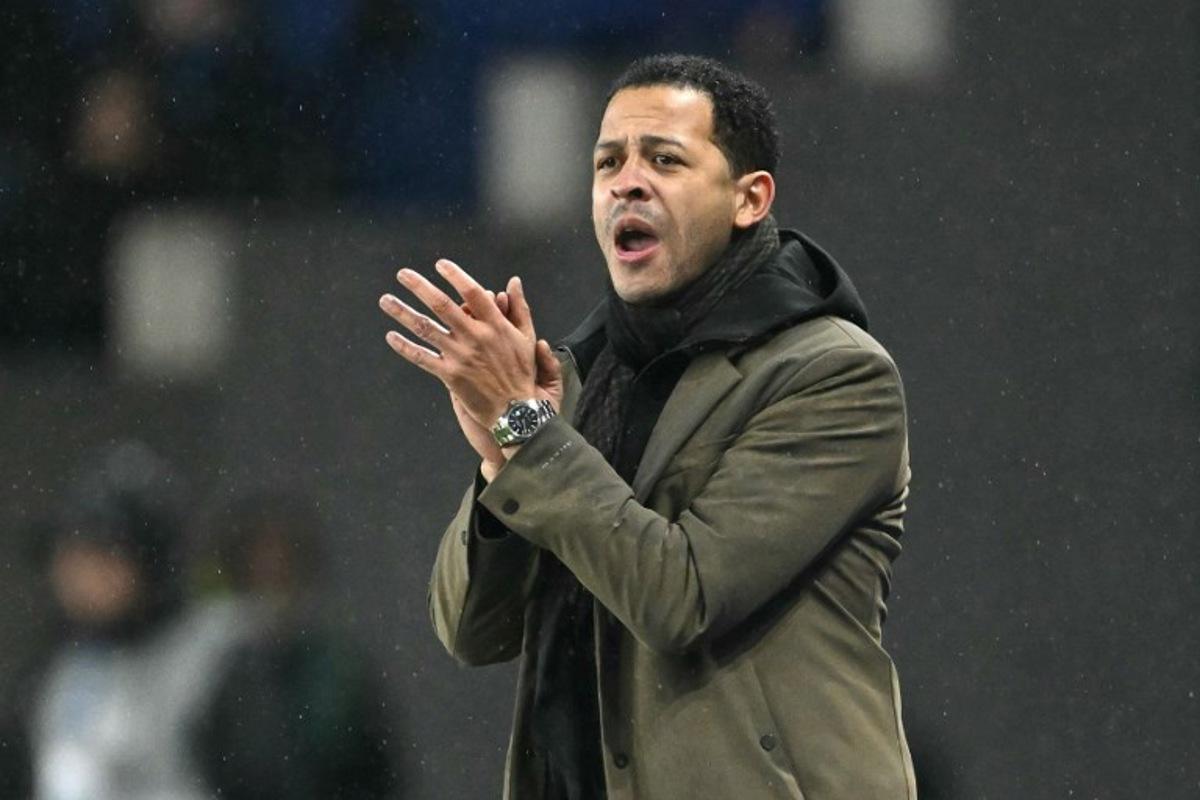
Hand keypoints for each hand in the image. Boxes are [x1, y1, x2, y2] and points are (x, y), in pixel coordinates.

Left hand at [380, 260, 537, 427]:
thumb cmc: (521, 374)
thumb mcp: (527, 337)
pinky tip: (391, 336)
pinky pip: (422, 358)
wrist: (516, 411)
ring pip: (426, 329)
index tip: (440, 265)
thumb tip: (514, 282)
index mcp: (495, 325)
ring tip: (386, 300)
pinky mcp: (450, 375)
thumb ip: (519, 307)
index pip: (472, 292)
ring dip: (402, 312)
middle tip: (403, 274)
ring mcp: (461, 356)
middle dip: (419, 287)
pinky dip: (404, 347)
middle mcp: (475, 337)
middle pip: (442, 305)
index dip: (455, 275)